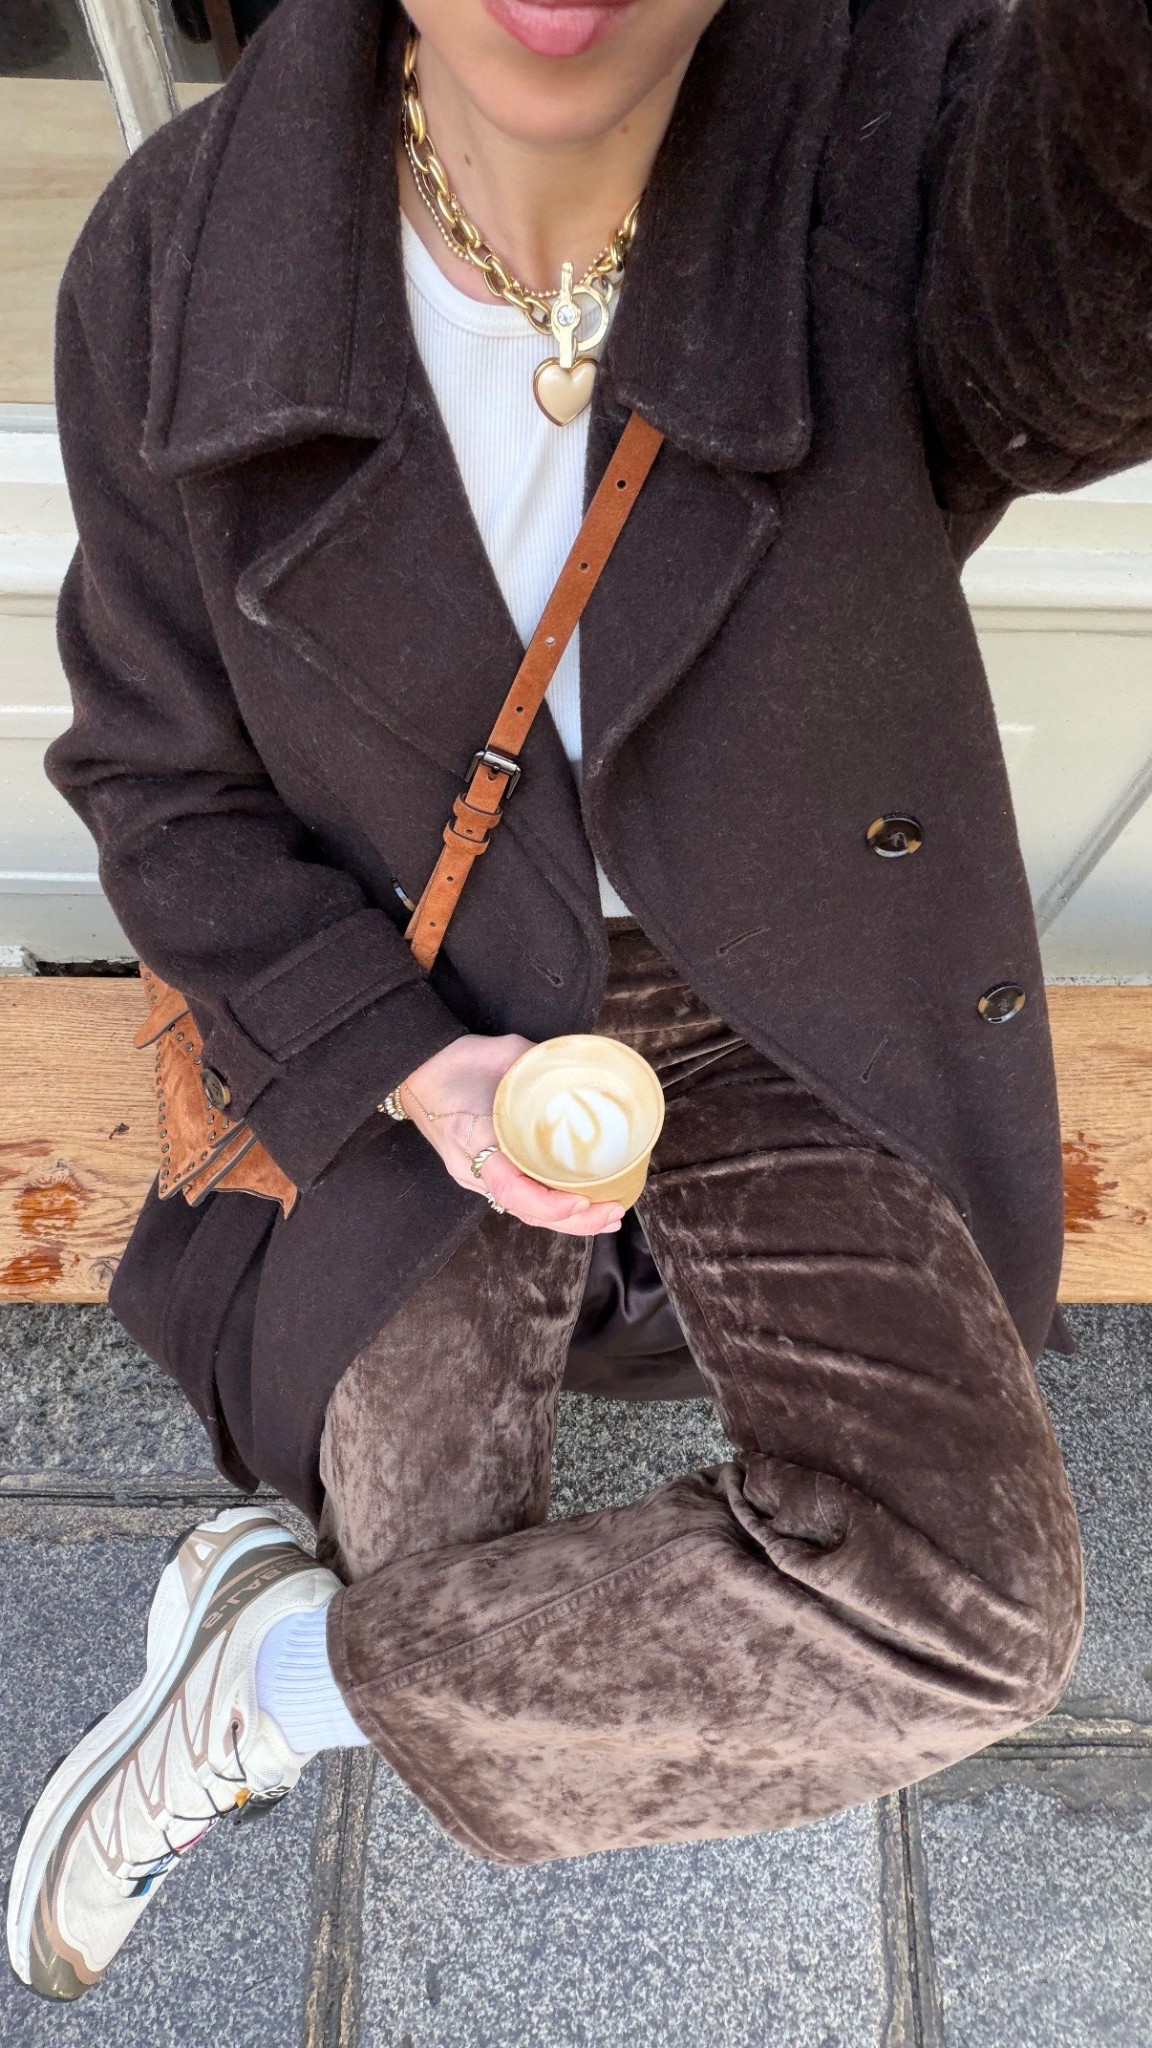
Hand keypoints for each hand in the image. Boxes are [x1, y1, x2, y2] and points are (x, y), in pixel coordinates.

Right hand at [395, 1034, 624, 1236]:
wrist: (414, 1072)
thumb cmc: (454, 1062)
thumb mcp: (504, 1054)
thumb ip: (543, 1065)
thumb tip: (586, 1068)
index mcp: (473, 1139)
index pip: (510, 1188)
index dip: (548, 1203)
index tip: (581, 1200)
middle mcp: (472, 1168)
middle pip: (524, 1211)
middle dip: (572, 1221)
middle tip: (612, 1213)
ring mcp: (474, 1175)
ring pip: (524, 1211)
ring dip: (566, 1220)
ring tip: (606, 1218)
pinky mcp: (481, 1173)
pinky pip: (519, 1198)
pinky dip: (550, 1207)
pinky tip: (576, 1206)